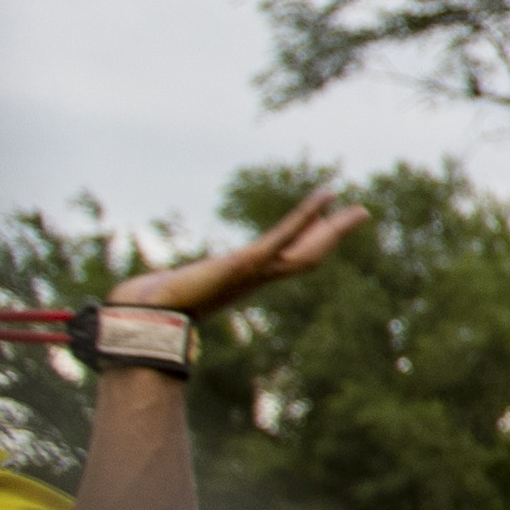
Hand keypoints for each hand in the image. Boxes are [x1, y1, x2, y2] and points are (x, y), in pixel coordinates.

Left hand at [113, 186, 367, 320]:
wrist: (150, 312)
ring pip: (307, 250)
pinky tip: (325, 197)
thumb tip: (163, 284)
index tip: (326, 223)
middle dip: (334, 234)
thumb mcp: (180, 283)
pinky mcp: (248, 263)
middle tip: (360, 213)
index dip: (309, 239)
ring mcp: (256, 271)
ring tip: (357, 210)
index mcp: (246, 279)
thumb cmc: (157, 303)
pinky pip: (285, 236)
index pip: (288, 257)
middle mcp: (258, 277)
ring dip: (333, 229)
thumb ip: (182, 282)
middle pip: (308, 255)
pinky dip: (307, 215)